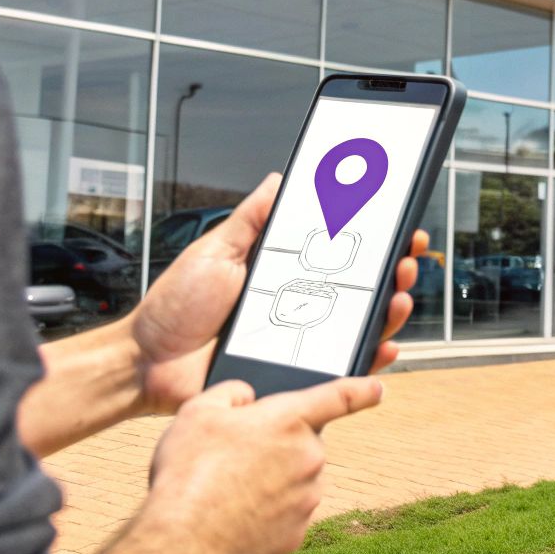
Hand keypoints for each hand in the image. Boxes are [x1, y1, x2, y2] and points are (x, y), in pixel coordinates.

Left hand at [130, 173, 424, 415]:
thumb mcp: (215, 250)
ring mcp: (301, 342)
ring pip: (361, 328)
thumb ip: (252, 218)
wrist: (147, 363)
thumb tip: (282, 178)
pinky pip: (342, 369)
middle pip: (362, 290)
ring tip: (398, 296)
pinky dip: (368, 358)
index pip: (341, 254)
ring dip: (390, 311)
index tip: (400, 224)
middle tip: (407, 258)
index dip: (375, 242)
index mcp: (283, 274)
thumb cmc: (175, 309)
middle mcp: (300, 307)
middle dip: (395, 272)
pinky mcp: (295, 375)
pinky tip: (382, 345)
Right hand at [143, 377, 382, 553]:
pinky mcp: (297, 533)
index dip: (362, 389)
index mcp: (289, 420)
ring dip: (270, 480)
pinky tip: (234, 515)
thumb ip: (230, 393)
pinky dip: (266, 512)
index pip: (339, 396)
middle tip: (234, 458)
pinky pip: (286, 513)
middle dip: (275, 445)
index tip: (377, 388)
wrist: (185, 543)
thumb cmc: (188, 472)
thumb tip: (246, 398)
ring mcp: (308, 498)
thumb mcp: (197, 412)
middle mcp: (310, 457)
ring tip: (227, 489)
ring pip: (294, 479)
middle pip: (301, 443)